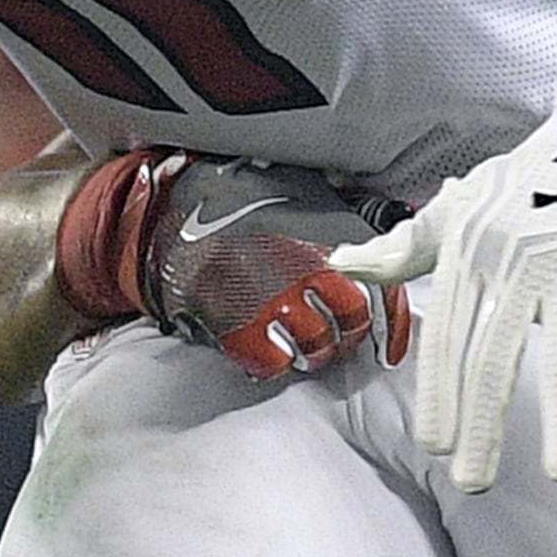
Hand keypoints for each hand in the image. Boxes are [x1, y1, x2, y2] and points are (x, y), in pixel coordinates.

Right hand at [58, 152, 406, 378]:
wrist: (166, 211)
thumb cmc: (233, 201)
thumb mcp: (294, 193)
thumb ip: (338, 213)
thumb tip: (386, 223)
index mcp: (319, 236)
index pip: (375, 288)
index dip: (390, 324)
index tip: (389, 348)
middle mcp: (301, 267)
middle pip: (351, 319)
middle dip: (347, 335)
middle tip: (334, 338)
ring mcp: (269, 297)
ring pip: (316, 345)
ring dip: (314, 353)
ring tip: (302, 349)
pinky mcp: (235, 322)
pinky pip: (271, 361)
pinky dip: (274, 363)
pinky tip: (266, 353)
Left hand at [334, 80, 556, 490]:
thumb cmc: (525, 184)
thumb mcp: (459, 208)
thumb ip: (405, 248)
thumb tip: (344, 264)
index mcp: (471, 253)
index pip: (449, 335)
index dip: (440, 393)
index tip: (434, 445)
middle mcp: (518, 261)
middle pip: (496, 354)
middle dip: (484, 424)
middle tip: (474, 480)